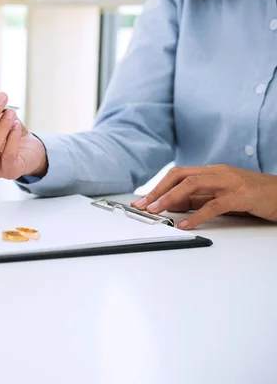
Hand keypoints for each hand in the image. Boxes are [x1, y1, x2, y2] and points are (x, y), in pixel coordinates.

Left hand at [131, 165, 276, 228]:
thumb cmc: (254, 196)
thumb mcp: (221, 195)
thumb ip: (197, 199)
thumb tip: (170, 205)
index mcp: (211, 171)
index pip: (177, 175)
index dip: (157, 187)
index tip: (142, 200)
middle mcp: (218, 173)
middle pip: (180, 176)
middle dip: (158, 191)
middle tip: (143, 206)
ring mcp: (230, 182)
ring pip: (192, 185)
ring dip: (170, 198)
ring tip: (156, 211)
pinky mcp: (241, 196)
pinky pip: (214, 205)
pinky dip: (197, 216)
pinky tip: (185, 225)